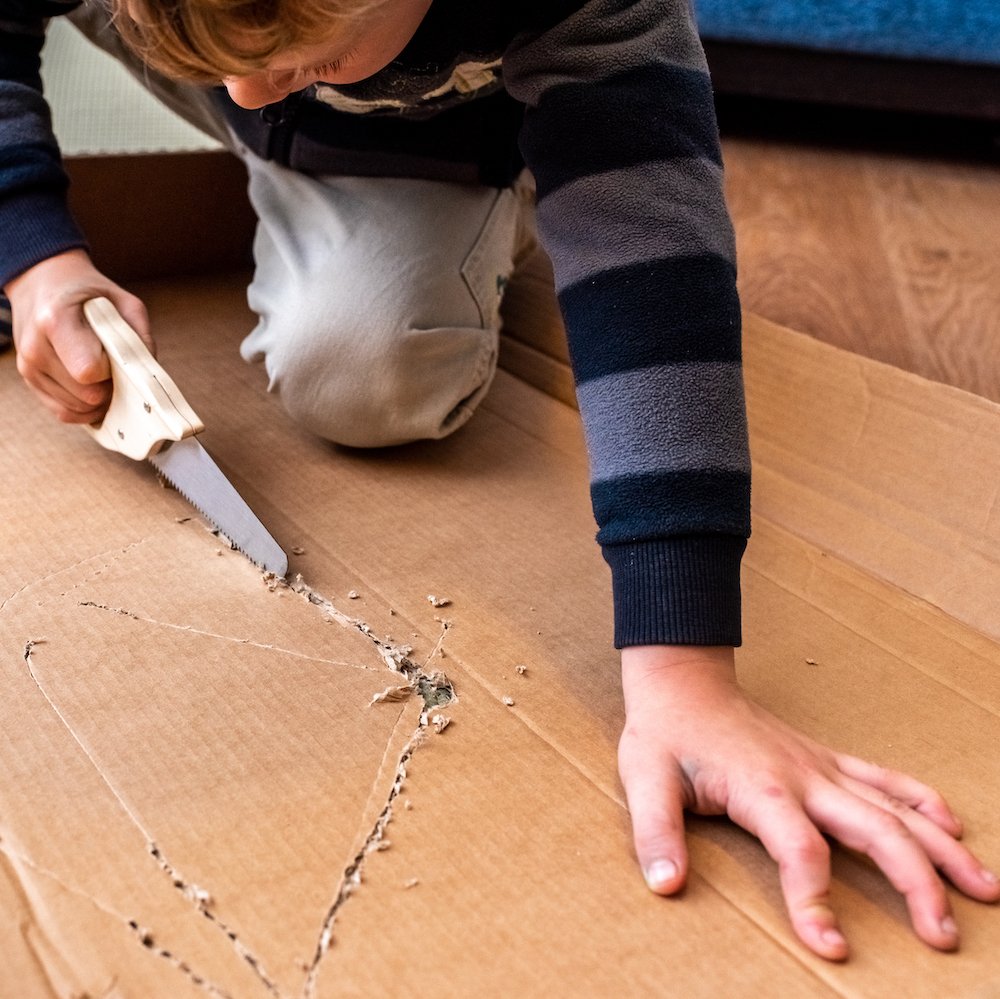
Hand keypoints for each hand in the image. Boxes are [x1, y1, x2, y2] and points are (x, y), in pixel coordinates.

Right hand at [5, 250, 151, 422]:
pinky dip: (85, 408)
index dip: (111, 371)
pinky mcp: (30, 381)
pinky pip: (65, 413)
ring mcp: (29, 367)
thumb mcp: (123, 302)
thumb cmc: (87, 293)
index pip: (89, 371)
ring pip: (77, 409)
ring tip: (103, 374)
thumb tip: (150, 375)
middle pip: (87, 396)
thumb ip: (140, 337)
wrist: (43, 283)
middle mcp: (35, 347)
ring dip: (99, 400)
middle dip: (110, 387)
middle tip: (114, 367)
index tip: (116, 356)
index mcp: (56, 320)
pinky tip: (93, 389)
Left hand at [618, 644, 999, 959]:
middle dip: (916, 883)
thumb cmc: (665, 733)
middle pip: (876, 829)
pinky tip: (955, 828)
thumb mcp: (644, 780)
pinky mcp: (827, 759)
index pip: (801, 851)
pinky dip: (924, 801)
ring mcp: (822, 766)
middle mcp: (804, 777)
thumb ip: (656, 833)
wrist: (684, 683)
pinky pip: (886, 778)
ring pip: (896, 806)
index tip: (833, 949)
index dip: (816, 901)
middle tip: (945, 936)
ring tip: (986, 891)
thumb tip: (667, 887)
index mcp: (761, 788)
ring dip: (942, 848)